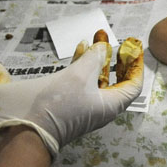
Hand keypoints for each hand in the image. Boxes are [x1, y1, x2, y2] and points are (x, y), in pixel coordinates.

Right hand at [0, 38, 143, 157]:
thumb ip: (94, 59)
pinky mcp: (72, 103)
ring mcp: (86, 105)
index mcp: (112, 104)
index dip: (136, 65)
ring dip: (97, 57)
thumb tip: (103, 48)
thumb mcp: (80, 75)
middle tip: (116, 40)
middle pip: (116, 79)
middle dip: (115, 57)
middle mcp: (102, 106)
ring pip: (98, 78)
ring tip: (95, 37)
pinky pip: (83, 81)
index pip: (133, 85)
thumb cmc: (59, 104)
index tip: (134, 48)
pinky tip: (80, 48)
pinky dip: (83, 65)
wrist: (30, 129)